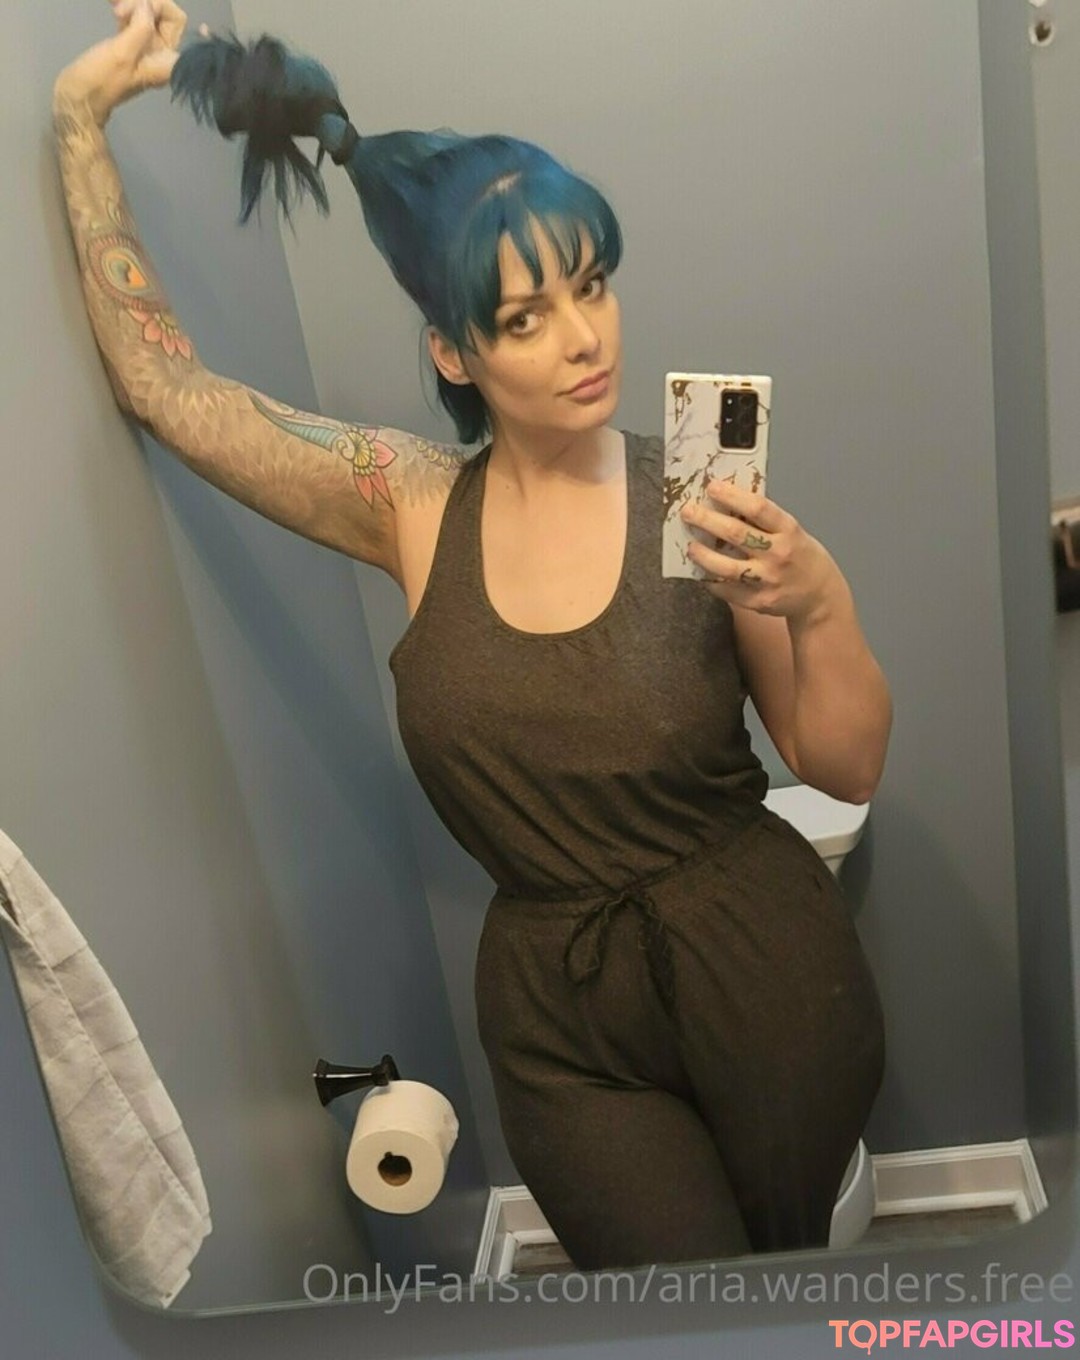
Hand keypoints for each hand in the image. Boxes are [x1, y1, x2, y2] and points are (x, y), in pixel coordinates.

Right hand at [53, 0, 186, 125]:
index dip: (160, 6)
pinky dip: (124, 7)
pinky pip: (134, 18)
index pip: (176, 20)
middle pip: (163, 14)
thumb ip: (140, 28)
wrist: (79, 98)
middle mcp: (160, 53)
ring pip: (147, 13)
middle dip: (144, 2)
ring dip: (132, 3)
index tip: (136, 8)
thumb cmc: (100, 79)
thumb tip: (147, 5)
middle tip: (119, 7)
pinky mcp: (129, 44)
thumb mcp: (122, 53)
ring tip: (112, 3)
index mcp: (166, 60)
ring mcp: (145, 48)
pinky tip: (111, 2)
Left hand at [680, 479, 846, 623]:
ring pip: (727, 567)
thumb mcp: (791, 532)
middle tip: (688, 512)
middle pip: (736, 534)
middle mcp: (778, 555)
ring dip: (703, 554)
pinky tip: (702, 571)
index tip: (712, 487)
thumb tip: (727, 503)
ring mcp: (768, 580)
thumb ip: (764, 521)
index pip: (758, 508)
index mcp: (788, 531)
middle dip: (707, 520)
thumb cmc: (801, 556)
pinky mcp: (758, 602)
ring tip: (690, 546)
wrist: (820, 596)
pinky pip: (727, 591)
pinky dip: (711, 580)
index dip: (732, 496)